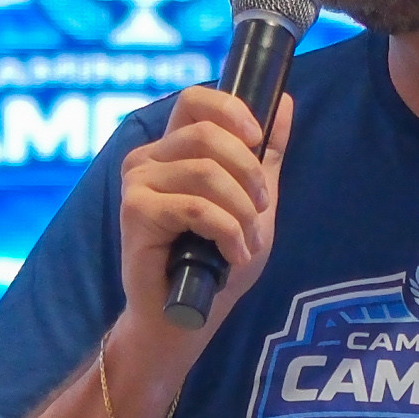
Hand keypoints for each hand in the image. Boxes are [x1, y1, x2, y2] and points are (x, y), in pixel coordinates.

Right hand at [111, 84, 293, 356]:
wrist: (184, 317)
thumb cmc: (214, 262)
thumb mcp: (252, 200)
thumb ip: (265, 153)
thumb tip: (283, 101)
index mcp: (172, 149)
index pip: (195, 100)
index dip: (231, 110)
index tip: (257, 140)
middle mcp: (147, 159)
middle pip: (206, 135)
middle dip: (248, 173)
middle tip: (261, 210)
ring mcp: (137, 184)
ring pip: (205, 173)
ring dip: (241, 211)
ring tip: (248, 242)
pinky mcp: (135, 212)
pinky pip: (196, 207)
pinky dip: (227, 232)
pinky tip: (233, 254)